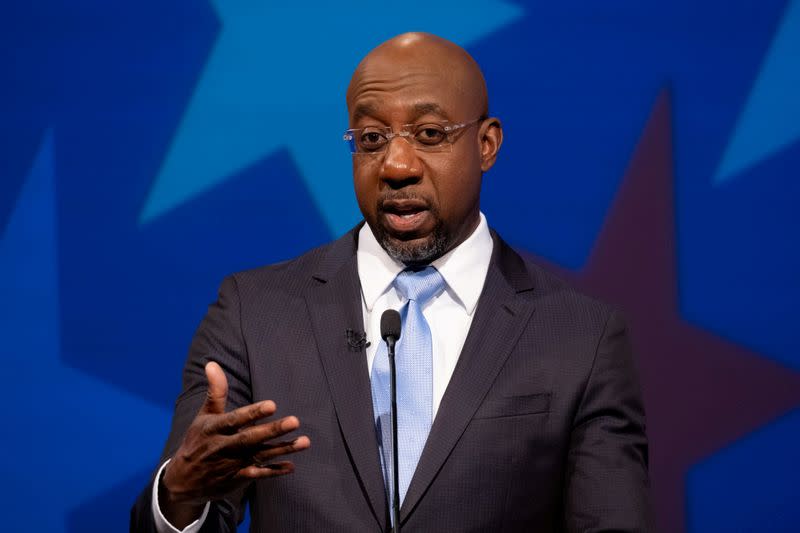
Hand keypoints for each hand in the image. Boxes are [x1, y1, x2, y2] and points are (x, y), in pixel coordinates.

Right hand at [159, 361, 309, 526]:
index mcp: (214, 429)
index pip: (235, 420)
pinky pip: (258, 475)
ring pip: (260, 456)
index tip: (272, 405)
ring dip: (282, 450)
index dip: (253, 413)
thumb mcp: (203, 416)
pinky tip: (291, 466)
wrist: (183, 481)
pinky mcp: (237, 478)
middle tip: (295, 421)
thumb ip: (215, 391)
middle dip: (272, 431)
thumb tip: (212, 363)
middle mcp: (223, 447)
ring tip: (305, 442)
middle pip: (250, 439)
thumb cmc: (197, 440)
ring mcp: (231, 464)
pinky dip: (274, 471)